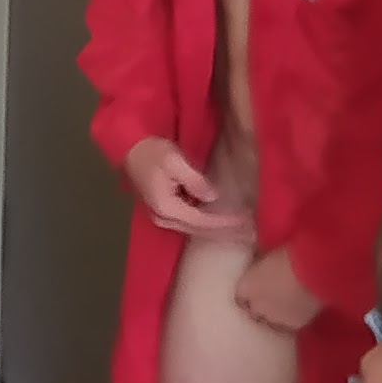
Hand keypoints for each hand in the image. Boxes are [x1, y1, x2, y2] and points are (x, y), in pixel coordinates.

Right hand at [125, 139, 250, 241]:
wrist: (131, 149)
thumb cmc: (152, 152)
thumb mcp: (174, 161)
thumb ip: (195, 181)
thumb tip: (212, 198)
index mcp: (166, 208)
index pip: (201, 221)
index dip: (224, 223)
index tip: (246, 222)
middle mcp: (164, 218)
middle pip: (200, 231)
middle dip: (226, 233)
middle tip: (250, 233)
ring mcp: (163, 216)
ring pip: (196, 230)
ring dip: (219, 231)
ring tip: (241, 231)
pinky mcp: (166, 211)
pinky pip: (192, 222)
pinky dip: (209, 225)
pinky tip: (223, 224)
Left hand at [233, 248, 321, 336]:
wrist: (313, 270)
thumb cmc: (288, 254)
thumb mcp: (266, 253)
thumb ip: (258, 261)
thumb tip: (256, 261)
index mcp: (245, 287)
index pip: (239, 297)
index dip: (247, 294)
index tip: (254, 289)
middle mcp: (255, 307)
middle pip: (252, 312)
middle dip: (258, 307)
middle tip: (270, 297)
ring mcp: (274, 319)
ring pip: (269, 321)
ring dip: (273, 315)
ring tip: (284, 306)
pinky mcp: (294, 325)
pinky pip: (288, 326)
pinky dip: (290, 320)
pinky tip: (296, 312)